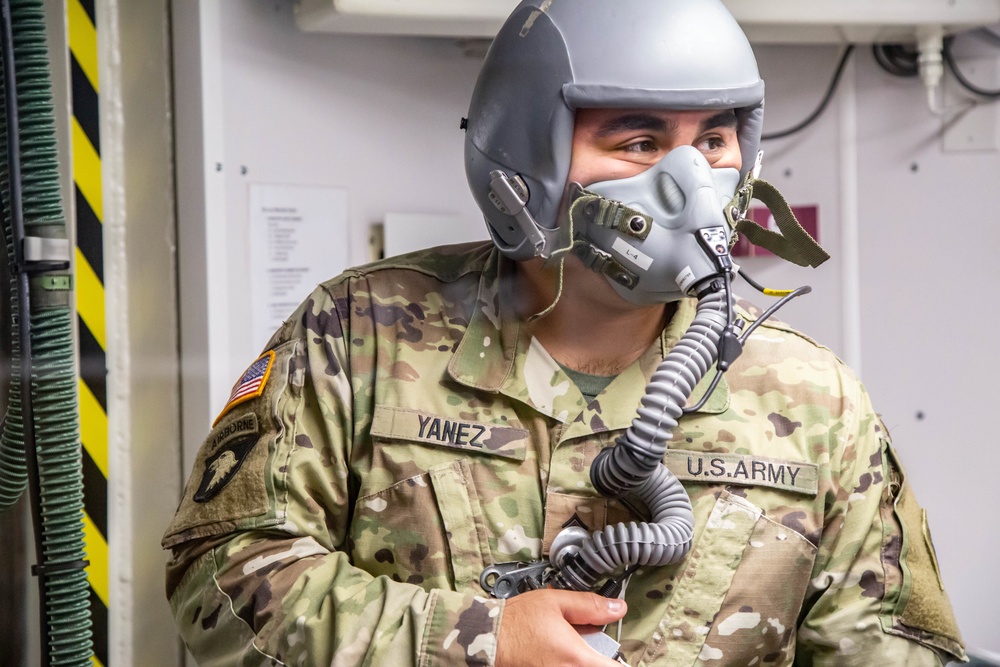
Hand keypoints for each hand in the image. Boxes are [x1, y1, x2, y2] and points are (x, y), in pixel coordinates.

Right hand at [495, 589, 627, 666]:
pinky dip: (565, 663)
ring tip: (565, 650)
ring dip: (580, 661)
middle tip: (588, 649)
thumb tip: (617, 608)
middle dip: (598, 660)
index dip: (620, 661)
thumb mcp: (554, 602)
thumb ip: (589, 606)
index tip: (616, 655)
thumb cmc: (515, 622)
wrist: (486, 639)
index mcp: (578, 659)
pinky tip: (555, 656)